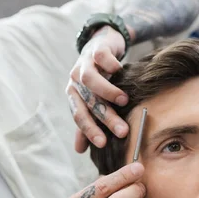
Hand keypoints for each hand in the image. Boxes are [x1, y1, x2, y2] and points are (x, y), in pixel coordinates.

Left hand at [66, 25, 130, 153]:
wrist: (100, 46)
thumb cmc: (98, 78)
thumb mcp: (92, 100)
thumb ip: (87, 123)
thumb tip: (79, 151)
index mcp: (74, 96)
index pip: (79, 116)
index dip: (89, 131)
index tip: (103, 144)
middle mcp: (75, 81)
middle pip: (88, 102)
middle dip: (105, 118)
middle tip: (123, 131)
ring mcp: (84, 64)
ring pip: (90, 80)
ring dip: (107, 92)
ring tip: (124, 101)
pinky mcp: (95, 50)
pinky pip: (100, 57)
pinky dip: (110, 66)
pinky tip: (121, 73)